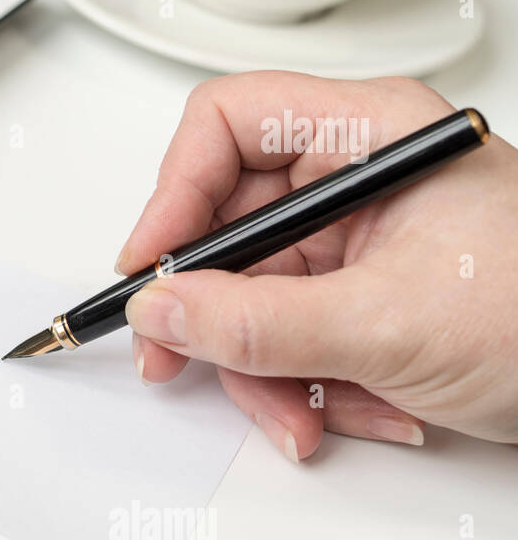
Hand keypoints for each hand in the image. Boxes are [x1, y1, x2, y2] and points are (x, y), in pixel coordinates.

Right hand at [117, 72, 517, 459]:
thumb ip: (258, 323)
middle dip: (212, 309)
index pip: (227, 125)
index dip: (172, 193)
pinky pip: (289, 333)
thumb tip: (163, 311)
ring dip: (262, 367)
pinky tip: (353, 409)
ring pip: (252, 293)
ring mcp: (360, 241)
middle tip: (180, 357)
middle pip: (228, 224)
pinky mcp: (364, 295)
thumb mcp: (390, 324)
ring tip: (298, 414)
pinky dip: (303, 384)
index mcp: (369, 134)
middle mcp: (357, 178)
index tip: (149, 267)